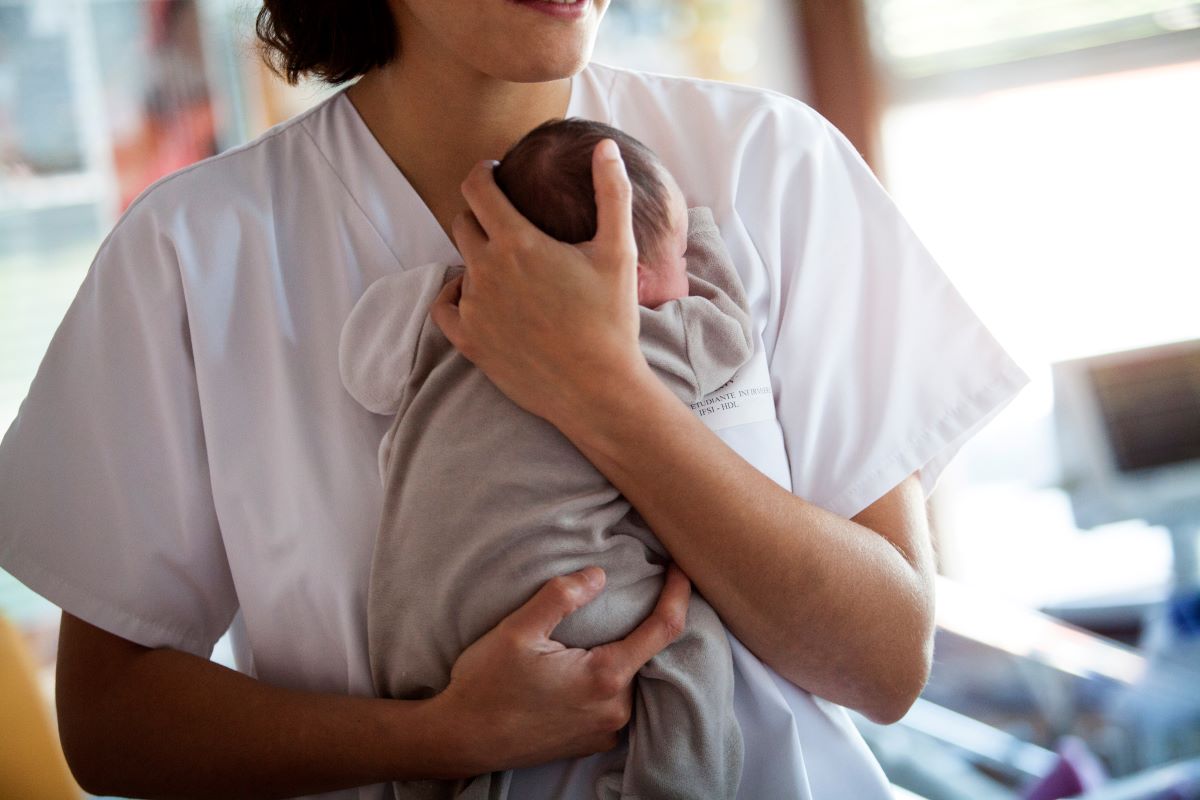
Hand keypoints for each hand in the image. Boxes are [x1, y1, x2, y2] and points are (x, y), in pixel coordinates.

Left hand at [430, 140, 643, 426]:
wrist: (597, 389)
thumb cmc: (611, 320)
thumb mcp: (618, 251)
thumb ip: (612, 193)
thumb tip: (605, 148)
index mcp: (517, 241)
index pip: (477, 187)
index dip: (483, 172)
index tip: (494, 172)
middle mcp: (486, 270)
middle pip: (463, 222)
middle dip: (481, 214)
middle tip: (505, 220)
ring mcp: (473, 307)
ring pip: (462, 265)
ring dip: (479, 260)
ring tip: (511, 269)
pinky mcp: (468, 340)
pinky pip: (444, 305)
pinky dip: (457, 294)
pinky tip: (478, 295)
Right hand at [430, 563, 690, 774]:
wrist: (461, 740)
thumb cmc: (485, 685)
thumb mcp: (517, 631)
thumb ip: (561, 597)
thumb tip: (599, 575)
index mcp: (604, 677)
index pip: (663, 629)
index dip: (677, 594)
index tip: (680, 569)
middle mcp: (616, 709)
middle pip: (647, 654)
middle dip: (643, 623)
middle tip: (635, 592)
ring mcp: (607, 731)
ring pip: (631, 678)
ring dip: (624, 652)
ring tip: (606, 627)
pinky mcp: (593, 742)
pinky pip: (617, 701)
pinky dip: (612, 676)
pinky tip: (588, 662)